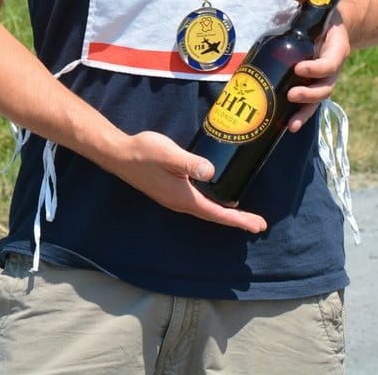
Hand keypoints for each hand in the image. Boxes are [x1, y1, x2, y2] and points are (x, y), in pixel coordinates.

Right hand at [114, 130, 267, 233]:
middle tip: (258, 224)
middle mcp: (180, 202)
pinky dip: (213, 205)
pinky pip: (198, 203)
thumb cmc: (144, 152)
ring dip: (226, 214)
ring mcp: (174, 198)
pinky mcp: (171, 191)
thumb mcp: (169, 154)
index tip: (257, 225)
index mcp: (183, 196)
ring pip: (206, 210)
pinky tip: (218, 198)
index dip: (238, 219)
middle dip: (237, 220)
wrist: (120, 155)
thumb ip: (189, 163)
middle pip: (214, 216)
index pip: (216, 212)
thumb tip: (211, 172)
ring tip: (243, 216)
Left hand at [281, 0, 351, 133]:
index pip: (331, 62)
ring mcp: (326, 77)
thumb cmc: (326, 13)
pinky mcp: (316, 84)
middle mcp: (334, 65)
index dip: (317, 68)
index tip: (300, 68)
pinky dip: (301, 116)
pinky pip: (311, 103)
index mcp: (336, 46)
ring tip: (290, 123)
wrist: (339, 26)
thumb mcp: (319, 0)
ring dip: (306, 112)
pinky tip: (287, 128)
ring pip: (320, 98)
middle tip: (291, 94)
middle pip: (327, 85)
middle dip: (310, 93)